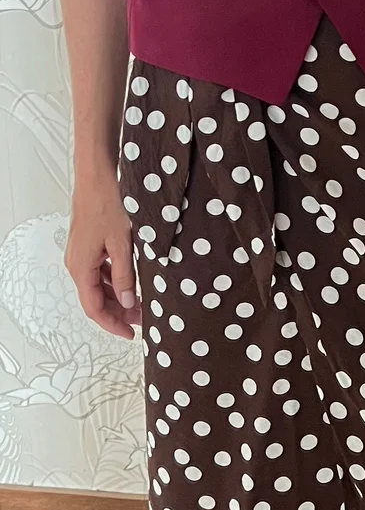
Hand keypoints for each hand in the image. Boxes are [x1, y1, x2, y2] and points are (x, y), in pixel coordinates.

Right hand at [66, 169, 140, 339]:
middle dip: (119, 312)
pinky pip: (101, 270)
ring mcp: (82, 253)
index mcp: (81, 267)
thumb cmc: (107, 203)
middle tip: (142, 320)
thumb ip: (125, 276)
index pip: (94, 308)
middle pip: (96, 299)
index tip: (131, 333)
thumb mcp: (122, 244)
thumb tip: (128, 301)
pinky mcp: (90, 244)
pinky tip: (134, 281)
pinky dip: (116, 280)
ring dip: (119, 296)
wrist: (98, 175)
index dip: (113, 324)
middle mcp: (77, 263)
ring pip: (99, 285)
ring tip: (142, 302)